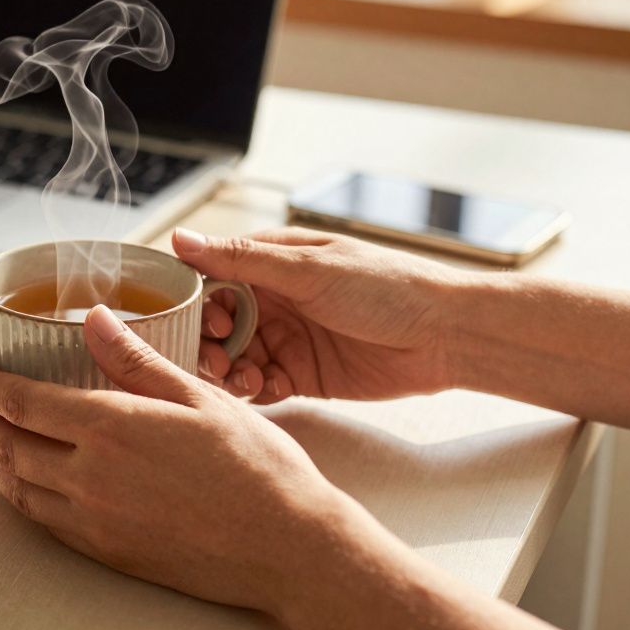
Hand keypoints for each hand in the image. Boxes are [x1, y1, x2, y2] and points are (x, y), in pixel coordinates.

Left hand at [0, 306, 352, 614]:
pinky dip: (17, 497)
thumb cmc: (257, 469)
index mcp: (111, 426)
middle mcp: (91, 476)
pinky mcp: (107, 551)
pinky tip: (16, 485)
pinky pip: (43, 520)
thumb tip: (96, 319)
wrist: (287, 549)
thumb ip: (138, 359)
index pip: (22, 400)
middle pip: (9, 443)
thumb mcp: (200, 397)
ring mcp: (94, 519)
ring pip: (19, 486)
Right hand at [174, 227, 462, 403]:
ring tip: (246, 379)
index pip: (210, 279)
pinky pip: (260, 385)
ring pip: (233, 358)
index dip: (197, 303)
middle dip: (208, 344)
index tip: (205, 321)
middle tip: (218, 359)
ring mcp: (287, 338)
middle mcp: (274, 300)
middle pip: (215, 325)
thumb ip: (241, 259)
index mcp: (271, 263)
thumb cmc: (389, 287)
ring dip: (228, 371)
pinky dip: (254, 391)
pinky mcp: (302, 375)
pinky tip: (265, 389)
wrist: (447, 335)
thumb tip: (182, 238)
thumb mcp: (309, 268)